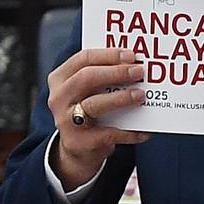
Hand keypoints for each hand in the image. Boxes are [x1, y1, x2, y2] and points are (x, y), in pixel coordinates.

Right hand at [46, 48, 150, 189]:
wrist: (76, 148)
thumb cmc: (87, 109)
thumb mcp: (86, 91)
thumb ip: (102, 76)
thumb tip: (134, 64)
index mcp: (60, 78)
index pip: (83, 59)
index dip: (108, 55)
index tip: (131, 55)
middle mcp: (58, 98)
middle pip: (87, 77)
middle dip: (116, 73)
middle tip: (139, 72)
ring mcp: (66, 120)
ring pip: (94, 104)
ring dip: (121, 98)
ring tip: (141, 96)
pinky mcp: (78, 142)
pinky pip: (108, 134)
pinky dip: (129, 132)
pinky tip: (145, 131)